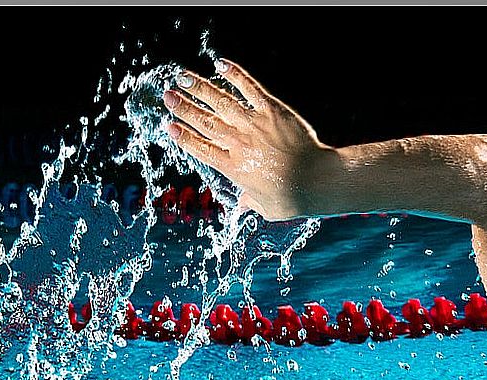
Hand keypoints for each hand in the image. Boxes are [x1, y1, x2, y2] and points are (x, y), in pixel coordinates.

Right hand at [163, 59, 336, 220]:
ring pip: (221, 102)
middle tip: (167, 96)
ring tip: (182, 77)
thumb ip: (252, 203)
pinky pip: (250, 88)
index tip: (169, 126)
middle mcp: (239, 144)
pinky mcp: (272, 111)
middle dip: (184, 108)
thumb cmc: (295, 198)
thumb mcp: (268, 208)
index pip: (201, 149)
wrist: (318, 180)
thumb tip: (245, 205)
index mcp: (234, 168)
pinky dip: (235, 75)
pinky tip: (221, 64)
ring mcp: (254, 125)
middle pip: (205, 122)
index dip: (184, 137)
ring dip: (200, 88)